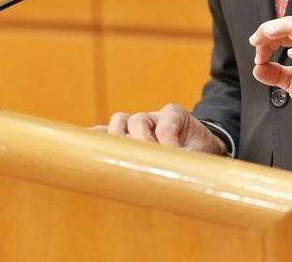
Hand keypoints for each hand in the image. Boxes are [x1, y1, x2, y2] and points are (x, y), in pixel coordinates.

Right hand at [96, 103, 226, 154]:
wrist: (196, 146)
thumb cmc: (198, 150)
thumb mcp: (202, 153)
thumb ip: (192, 161)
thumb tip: (181, 176)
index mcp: (175, 115)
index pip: (167, 123)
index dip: (167, 140)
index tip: (173, 156)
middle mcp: (152, 117)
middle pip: (138, 121)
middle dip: (141, 140)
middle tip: (146, 160)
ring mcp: (135, 125)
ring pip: (119, 123)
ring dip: (118, 140)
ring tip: (121, 161)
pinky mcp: (123, 137)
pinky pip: (105, 134)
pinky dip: (97, 139)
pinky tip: (88, 152)